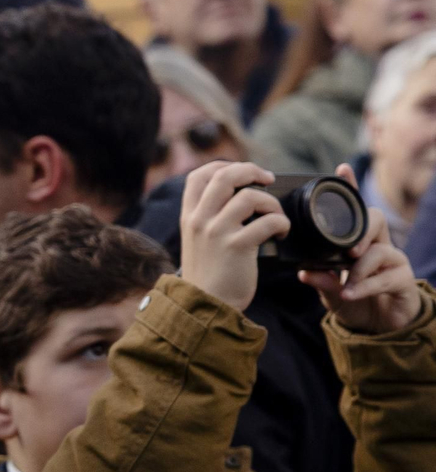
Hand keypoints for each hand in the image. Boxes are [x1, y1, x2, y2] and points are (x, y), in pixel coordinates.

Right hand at [179, 162, 289, 312]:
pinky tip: (283, 231)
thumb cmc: (208, 275)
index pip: (199, 175)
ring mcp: (217, 232)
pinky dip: (281, 222)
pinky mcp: (237, 247)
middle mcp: (199, 219)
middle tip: (268, 180)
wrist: (205, 305)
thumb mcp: (196, 241)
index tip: (243, 172)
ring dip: (271, 202)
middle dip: (251, 171)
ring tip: (277, 215)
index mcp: (188, 216)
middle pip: (224, 176)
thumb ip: (207, 219)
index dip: (222, 165)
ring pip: (249, 196)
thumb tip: (236, 197)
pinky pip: (267, 221)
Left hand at [298, 164, 424, 334]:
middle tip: (348, 251)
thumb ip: (320, 280)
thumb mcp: (330, 291)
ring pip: (382, 250)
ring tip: (347, 281)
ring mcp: (393, 261)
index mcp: (358, 241)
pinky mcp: (404, 280)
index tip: (341, 169)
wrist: (377, 328)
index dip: (351, 189)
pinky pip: (387, 277)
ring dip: (361, 268)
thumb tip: (303, 271)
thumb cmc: (353, 300)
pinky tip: (351, 293)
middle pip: (376, 220)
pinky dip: (366, 286)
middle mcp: (378, 245)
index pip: (355, 211)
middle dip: (361, 232)